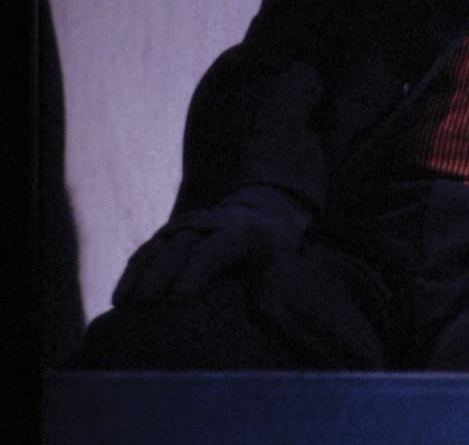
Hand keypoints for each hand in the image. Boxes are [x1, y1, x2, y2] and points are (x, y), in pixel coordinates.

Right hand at [112, 185, 309, 305]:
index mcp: (236, 232)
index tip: (179, 296)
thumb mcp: (282, 261)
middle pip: (176, 250)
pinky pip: (144, 254)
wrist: (255, 215)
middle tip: (144, 305)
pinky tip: (119, 298)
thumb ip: (274, 287)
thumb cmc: (269, 249)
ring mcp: (181, 229)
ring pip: (154, 251)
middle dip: (159, 276)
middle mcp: (204, 225)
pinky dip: (131, 274)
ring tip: (123, 305)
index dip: (194, 271)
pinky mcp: (164, 237)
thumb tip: (269, 319)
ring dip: (137, 277)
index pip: (212, 250)